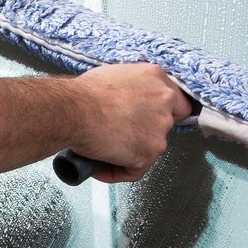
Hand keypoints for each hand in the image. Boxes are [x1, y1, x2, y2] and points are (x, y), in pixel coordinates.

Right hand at [65, 64, 191, 181]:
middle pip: (165, 125)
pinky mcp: (149, 152)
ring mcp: (159, 128)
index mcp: (155, 77)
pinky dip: (117, 172)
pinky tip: (99, 167)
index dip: (162, 113)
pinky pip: (135, 170)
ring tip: (103, 153)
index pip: (175, 100)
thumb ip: (130, 88)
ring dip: (129, 154)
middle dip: (144, 134)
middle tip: (120, 137)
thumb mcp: (112, 75)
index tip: (148, 120)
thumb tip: (124, 102)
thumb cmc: (83, 94)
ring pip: (150, 149)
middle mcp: (163, 100)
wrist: (73, 111)